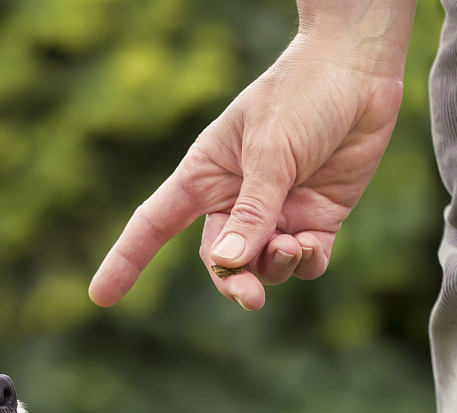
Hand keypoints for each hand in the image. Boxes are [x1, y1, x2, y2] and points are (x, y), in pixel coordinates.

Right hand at [88, 3, 414, 310]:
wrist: (358, 70)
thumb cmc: (300, 96)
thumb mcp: (269, 153)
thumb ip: (252, 212)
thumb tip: (228, 265)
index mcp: (205, 174)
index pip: (154, 224)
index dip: (126, 260)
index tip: (99, 297)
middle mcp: (236, 199)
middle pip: (220, 261)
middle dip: (233, 282)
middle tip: (251, 298)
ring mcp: (277, 212)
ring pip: (264, 267)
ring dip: (274, 268)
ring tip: (292, 246)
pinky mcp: (317, 218)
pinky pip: (304, 262)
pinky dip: (306, 263)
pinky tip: (310, 246)